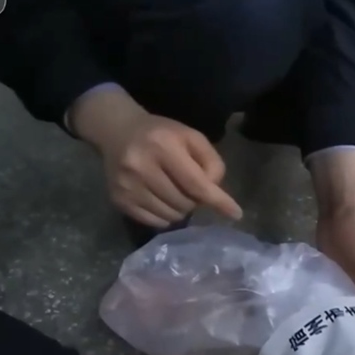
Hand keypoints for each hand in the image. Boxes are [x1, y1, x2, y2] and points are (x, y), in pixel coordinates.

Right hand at [69, 88, 242, 226]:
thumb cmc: (161, 134)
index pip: (196, 184)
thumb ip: (210, 161)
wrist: (117, 131)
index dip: (218, 201)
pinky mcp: (118, 200)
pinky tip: (162, 199)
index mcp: (163, 146)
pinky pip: (154, 222)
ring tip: (175, 191)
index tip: (236, 214)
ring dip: (181, 209)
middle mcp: (141, 167)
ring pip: (170, 216)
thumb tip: (215, 192)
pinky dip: (165, 216)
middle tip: (190, 187)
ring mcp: (127, 186)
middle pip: (184, 203)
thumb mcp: (191, 137)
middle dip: (195, 200)